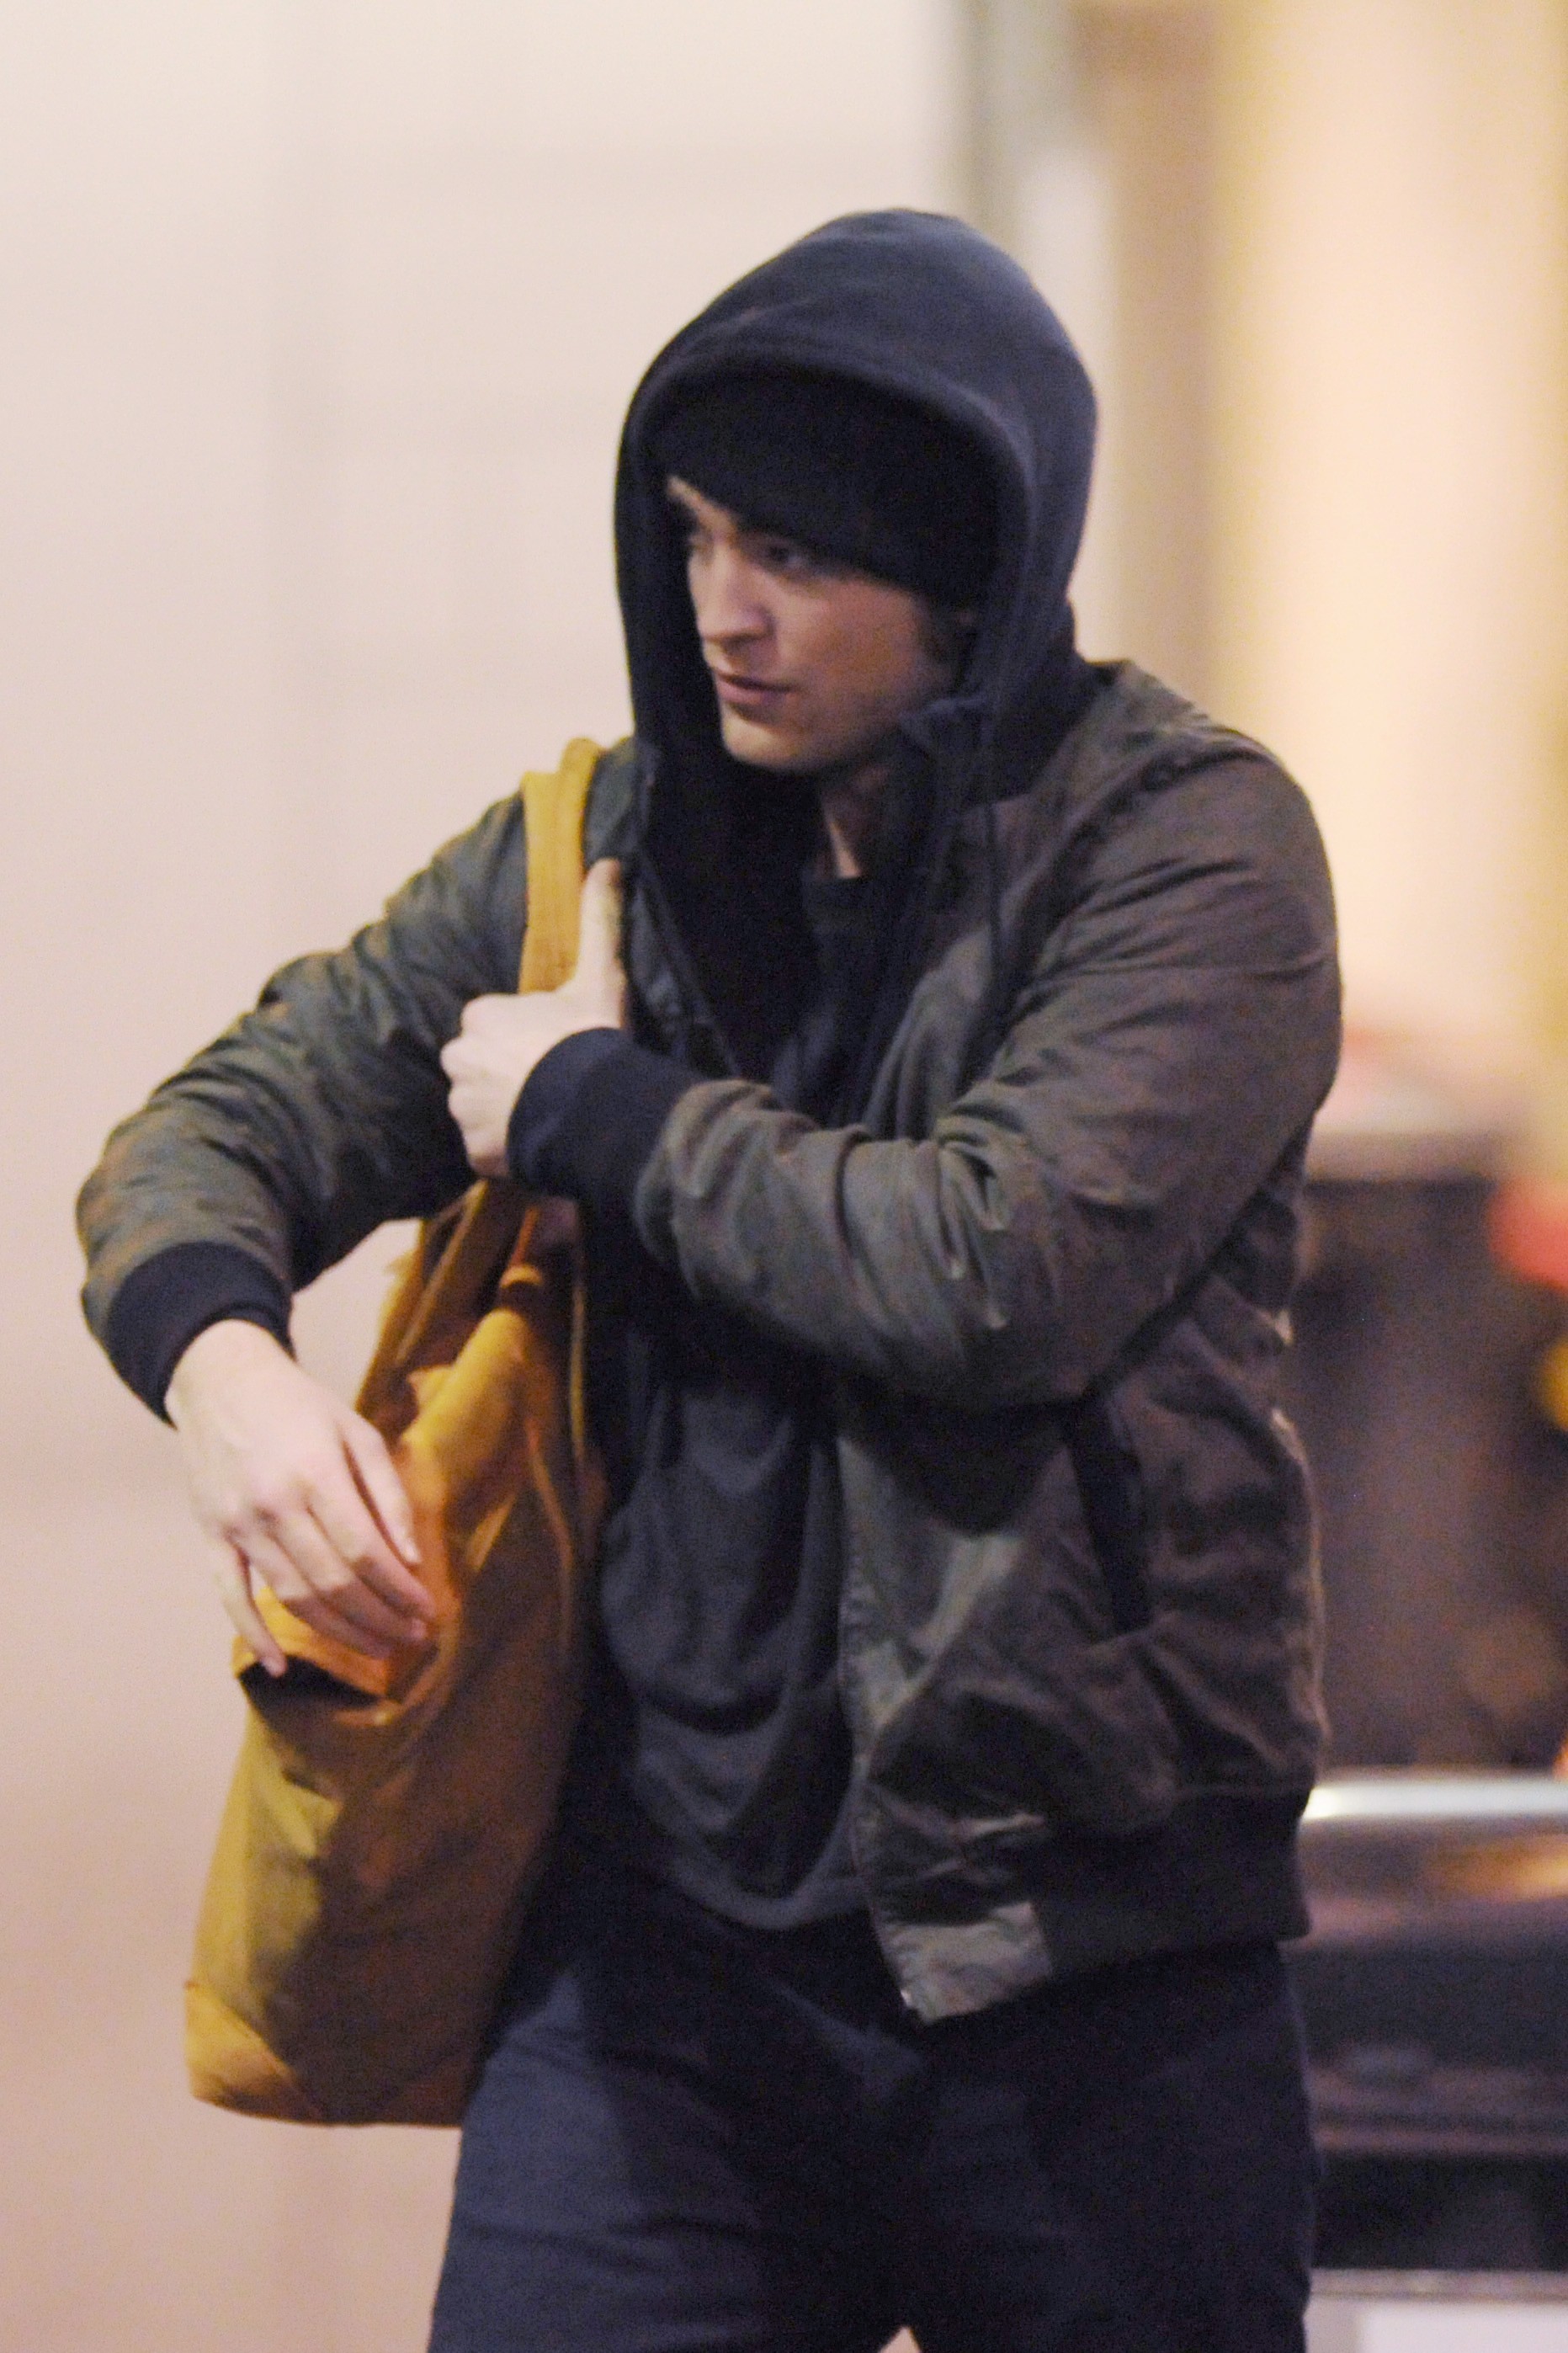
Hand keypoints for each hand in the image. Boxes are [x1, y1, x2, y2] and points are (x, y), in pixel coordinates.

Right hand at [166, 1319, 430, 1674]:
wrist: (221, 1381)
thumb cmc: (301, 1406)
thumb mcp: (358, 1432)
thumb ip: (387, 1494)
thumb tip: (411, 1559)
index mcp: (316, 1473)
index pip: (366, 1552)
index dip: (401, 1591)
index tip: (429, 1612)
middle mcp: (274, 1505)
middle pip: (333, 1583)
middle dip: (380, 1619)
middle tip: (412, 1638)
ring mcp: (237, 1524)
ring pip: (292, 1597)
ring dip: (338, 1633)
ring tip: (377, 1648)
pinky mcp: (211, 1536)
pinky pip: (230, 1596)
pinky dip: (253, 1635)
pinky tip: (281, 1666)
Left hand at [442, 858, 626, 1176]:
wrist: (590, 1109)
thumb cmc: (590, 1039)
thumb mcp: (600, 975)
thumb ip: (598, 920)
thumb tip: (609, 862)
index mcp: (481, 1017)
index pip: (491, 1025)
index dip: (523, 1037)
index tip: (553, 1047)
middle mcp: (459, 1059)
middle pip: (477, 1066)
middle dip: (503, 1075)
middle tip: (548, 1085)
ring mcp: (463, 1108)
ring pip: (478, 1108)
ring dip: (503, 1113)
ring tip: (545, 1117)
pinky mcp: (474, 1150)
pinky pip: (485, 1148)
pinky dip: (505, 1149)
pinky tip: (538, 1145)